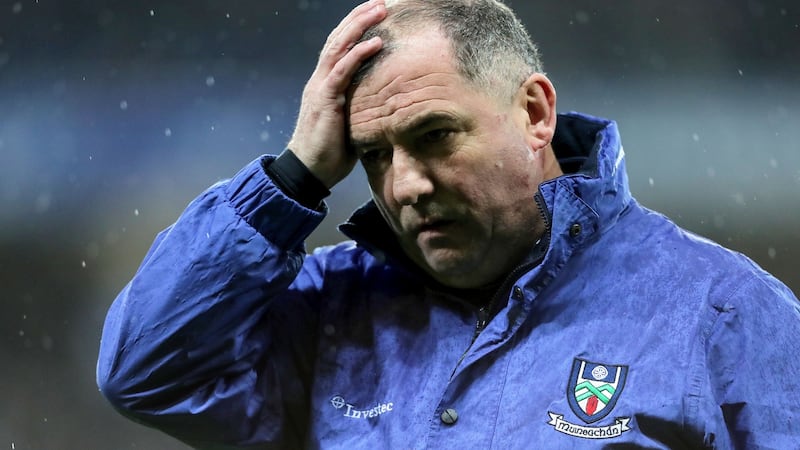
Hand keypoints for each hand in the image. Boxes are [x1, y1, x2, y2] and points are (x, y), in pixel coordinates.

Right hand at [287, 0, 385, 188]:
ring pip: (339, 47)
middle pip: (339, 38)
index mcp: (326, 84)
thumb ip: (362, 108)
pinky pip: (341, 71)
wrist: (309, 172)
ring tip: (379, 10)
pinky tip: (375, 42)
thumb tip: (387, 107)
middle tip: (380, 2)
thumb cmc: (331, 152)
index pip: (340, 47)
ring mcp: (320, 87)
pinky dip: (358, 54)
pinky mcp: (324, 99)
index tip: (376, 14)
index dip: (356, 28)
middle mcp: (320, 79)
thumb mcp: (351, 124)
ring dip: (360, 26)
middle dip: (359, 17)